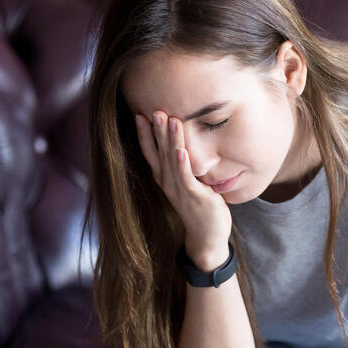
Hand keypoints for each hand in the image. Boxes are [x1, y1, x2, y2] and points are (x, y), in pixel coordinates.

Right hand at [135, 111, 231, 267]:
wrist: (207, 237)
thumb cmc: (199, 207)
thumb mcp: (188, 183)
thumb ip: (183, 167)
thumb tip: (182, 146)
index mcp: (165, 179)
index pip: (151, 153)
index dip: (145, 135)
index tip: (140, 114)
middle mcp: (168, 183)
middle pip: (159, 153)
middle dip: (155, 131)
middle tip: (152, 110)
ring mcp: (180, 191)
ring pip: (172, 161)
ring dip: (170, 140)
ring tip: (169, 120)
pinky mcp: (194, 197)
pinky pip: (186, 178)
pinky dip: (182, 164)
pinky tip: (180, 150)